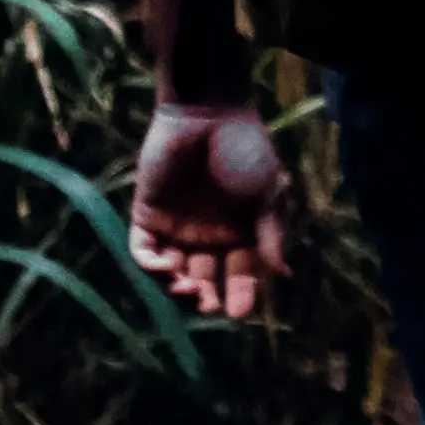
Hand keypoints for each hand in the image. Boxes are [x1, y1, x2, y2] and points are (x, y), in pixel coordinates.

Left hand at [131, 97, 291, 319]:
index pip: (240, 274)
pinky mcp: (147, 216)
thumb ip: (270, 234)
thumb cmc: (245, 150)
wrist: (207, 113)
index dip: (241, 294)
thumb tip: (280, 273)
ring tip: (189, 289)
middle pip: (206, 281)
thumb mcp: (267, 194)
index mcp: (241, 233)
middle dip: (209, 299)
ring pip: (173, 274)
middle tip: (212, 305)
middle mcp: (208, 236)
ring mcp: (175, 228)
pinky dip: (152, 267)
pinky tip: (168, 266)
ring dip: (178, 289)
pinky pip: (144, 253)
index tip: (241, 310)